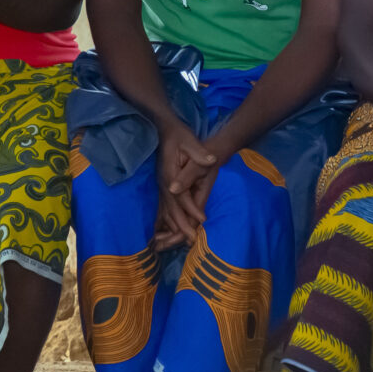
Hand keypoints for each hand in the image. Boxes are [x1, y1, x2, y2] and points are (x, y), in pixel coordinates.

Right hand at [153, 121, 216, 250]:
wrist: (165, 130)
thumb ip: (200, 153)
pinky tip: (172, 233)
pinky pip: (164, 209)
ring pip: (166, 211)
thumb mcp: (191, 142)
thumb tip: (211, 160)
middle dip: (181, 226)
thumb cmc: (180, 136)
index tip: (202, 220)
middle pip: (171, 209)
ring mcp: (161, 186)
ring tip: (184, 242)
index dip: (191, 209)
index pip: (181, 195)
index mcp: (170, 174)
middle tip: (192, 241)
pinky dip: (167, 222)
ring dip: (174, 227)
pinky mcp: (163, 187)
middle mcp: (163, 183)